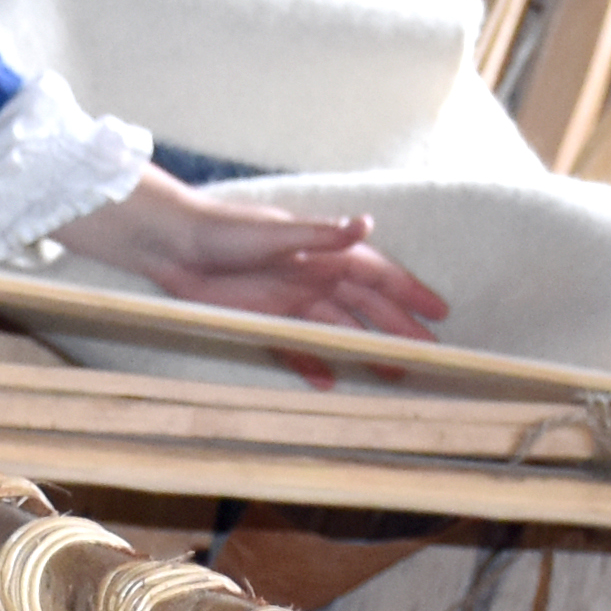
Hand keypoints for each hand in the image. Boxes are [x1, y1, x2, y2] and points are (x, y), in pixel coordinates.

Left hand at [52, 168, 449, 369]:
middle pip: (365, 307)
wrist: (172, 244)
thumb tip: (366, 225)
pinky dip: (313, 363)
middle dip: (398, 329)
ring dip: (364, 350)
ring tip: (392, 375)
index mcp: (322, 252)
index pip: (377, 274)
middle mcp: (312, 276)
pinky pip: (296, 345)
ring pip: (337, 329)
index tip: (439, 313)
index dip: (409, 293)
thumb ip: (320, 236)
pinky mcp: (263, 317)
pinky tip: (330, 384)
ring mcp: (289, 299)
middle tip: (430, 355)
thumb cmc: (223, 231)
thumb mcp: (274, 234)